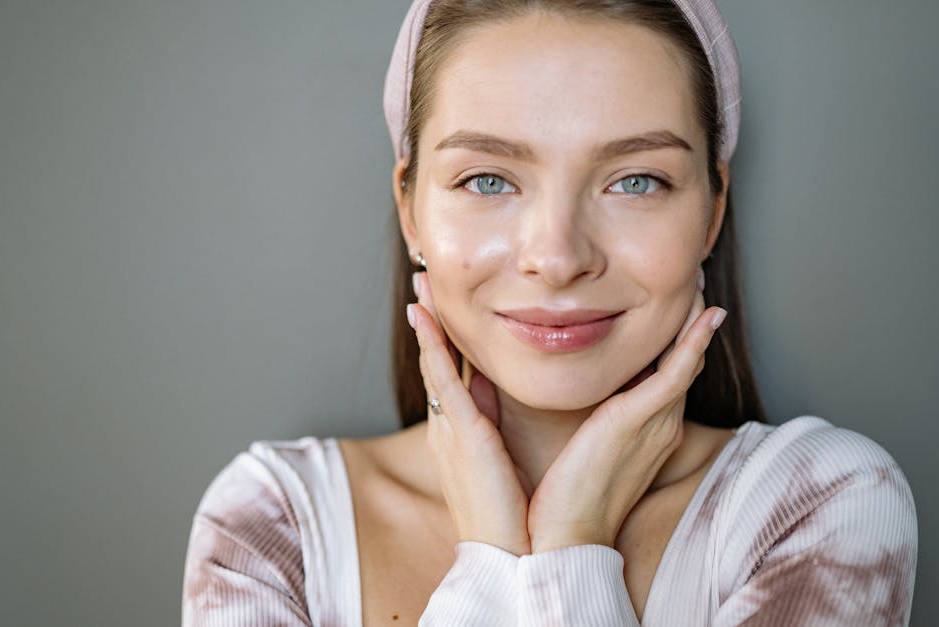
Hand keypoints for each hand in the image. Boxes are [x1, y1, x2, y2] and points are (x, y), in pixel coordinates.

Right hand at [408, 271, 531, 555]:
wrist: (513, 555)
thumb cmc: (516, 515)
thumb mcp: (502, 458)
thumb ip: (497, 422)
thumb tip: (497, 390)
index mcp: (464, 433)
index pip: (455, 374)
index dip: (448, 338)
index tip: (443, 306)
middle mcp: (450, 427)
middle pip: (439, 361)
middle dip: (432, 321)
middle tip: (425, 282)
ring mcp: (451, 428)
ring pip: (436, 362)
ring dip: (429, 321)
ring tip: (422, 285)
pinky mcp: (461, 433)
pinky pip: (443, 378)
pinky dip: (432, 345)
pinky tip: (424, 316)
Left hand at [527, 268, 725, 552]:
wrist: (562, 538)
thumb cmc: (563, 498)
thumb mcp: (579, 446)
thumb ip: (583, 416)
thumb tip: (560, 386)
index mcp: (642, 428)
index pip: (664, 373)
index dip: (673, 337)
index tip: (670, 303)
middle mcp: (657, 423)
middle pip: (682, 360)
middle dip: (689, 319)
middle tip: (691, 278)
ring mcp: (655, 422)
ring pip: (684, 359)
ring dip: (694, 318)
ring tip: (697, 281)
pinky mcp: (642, 421)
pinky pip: (677, 373)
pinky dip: (693, 342)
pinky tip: (706, 316)